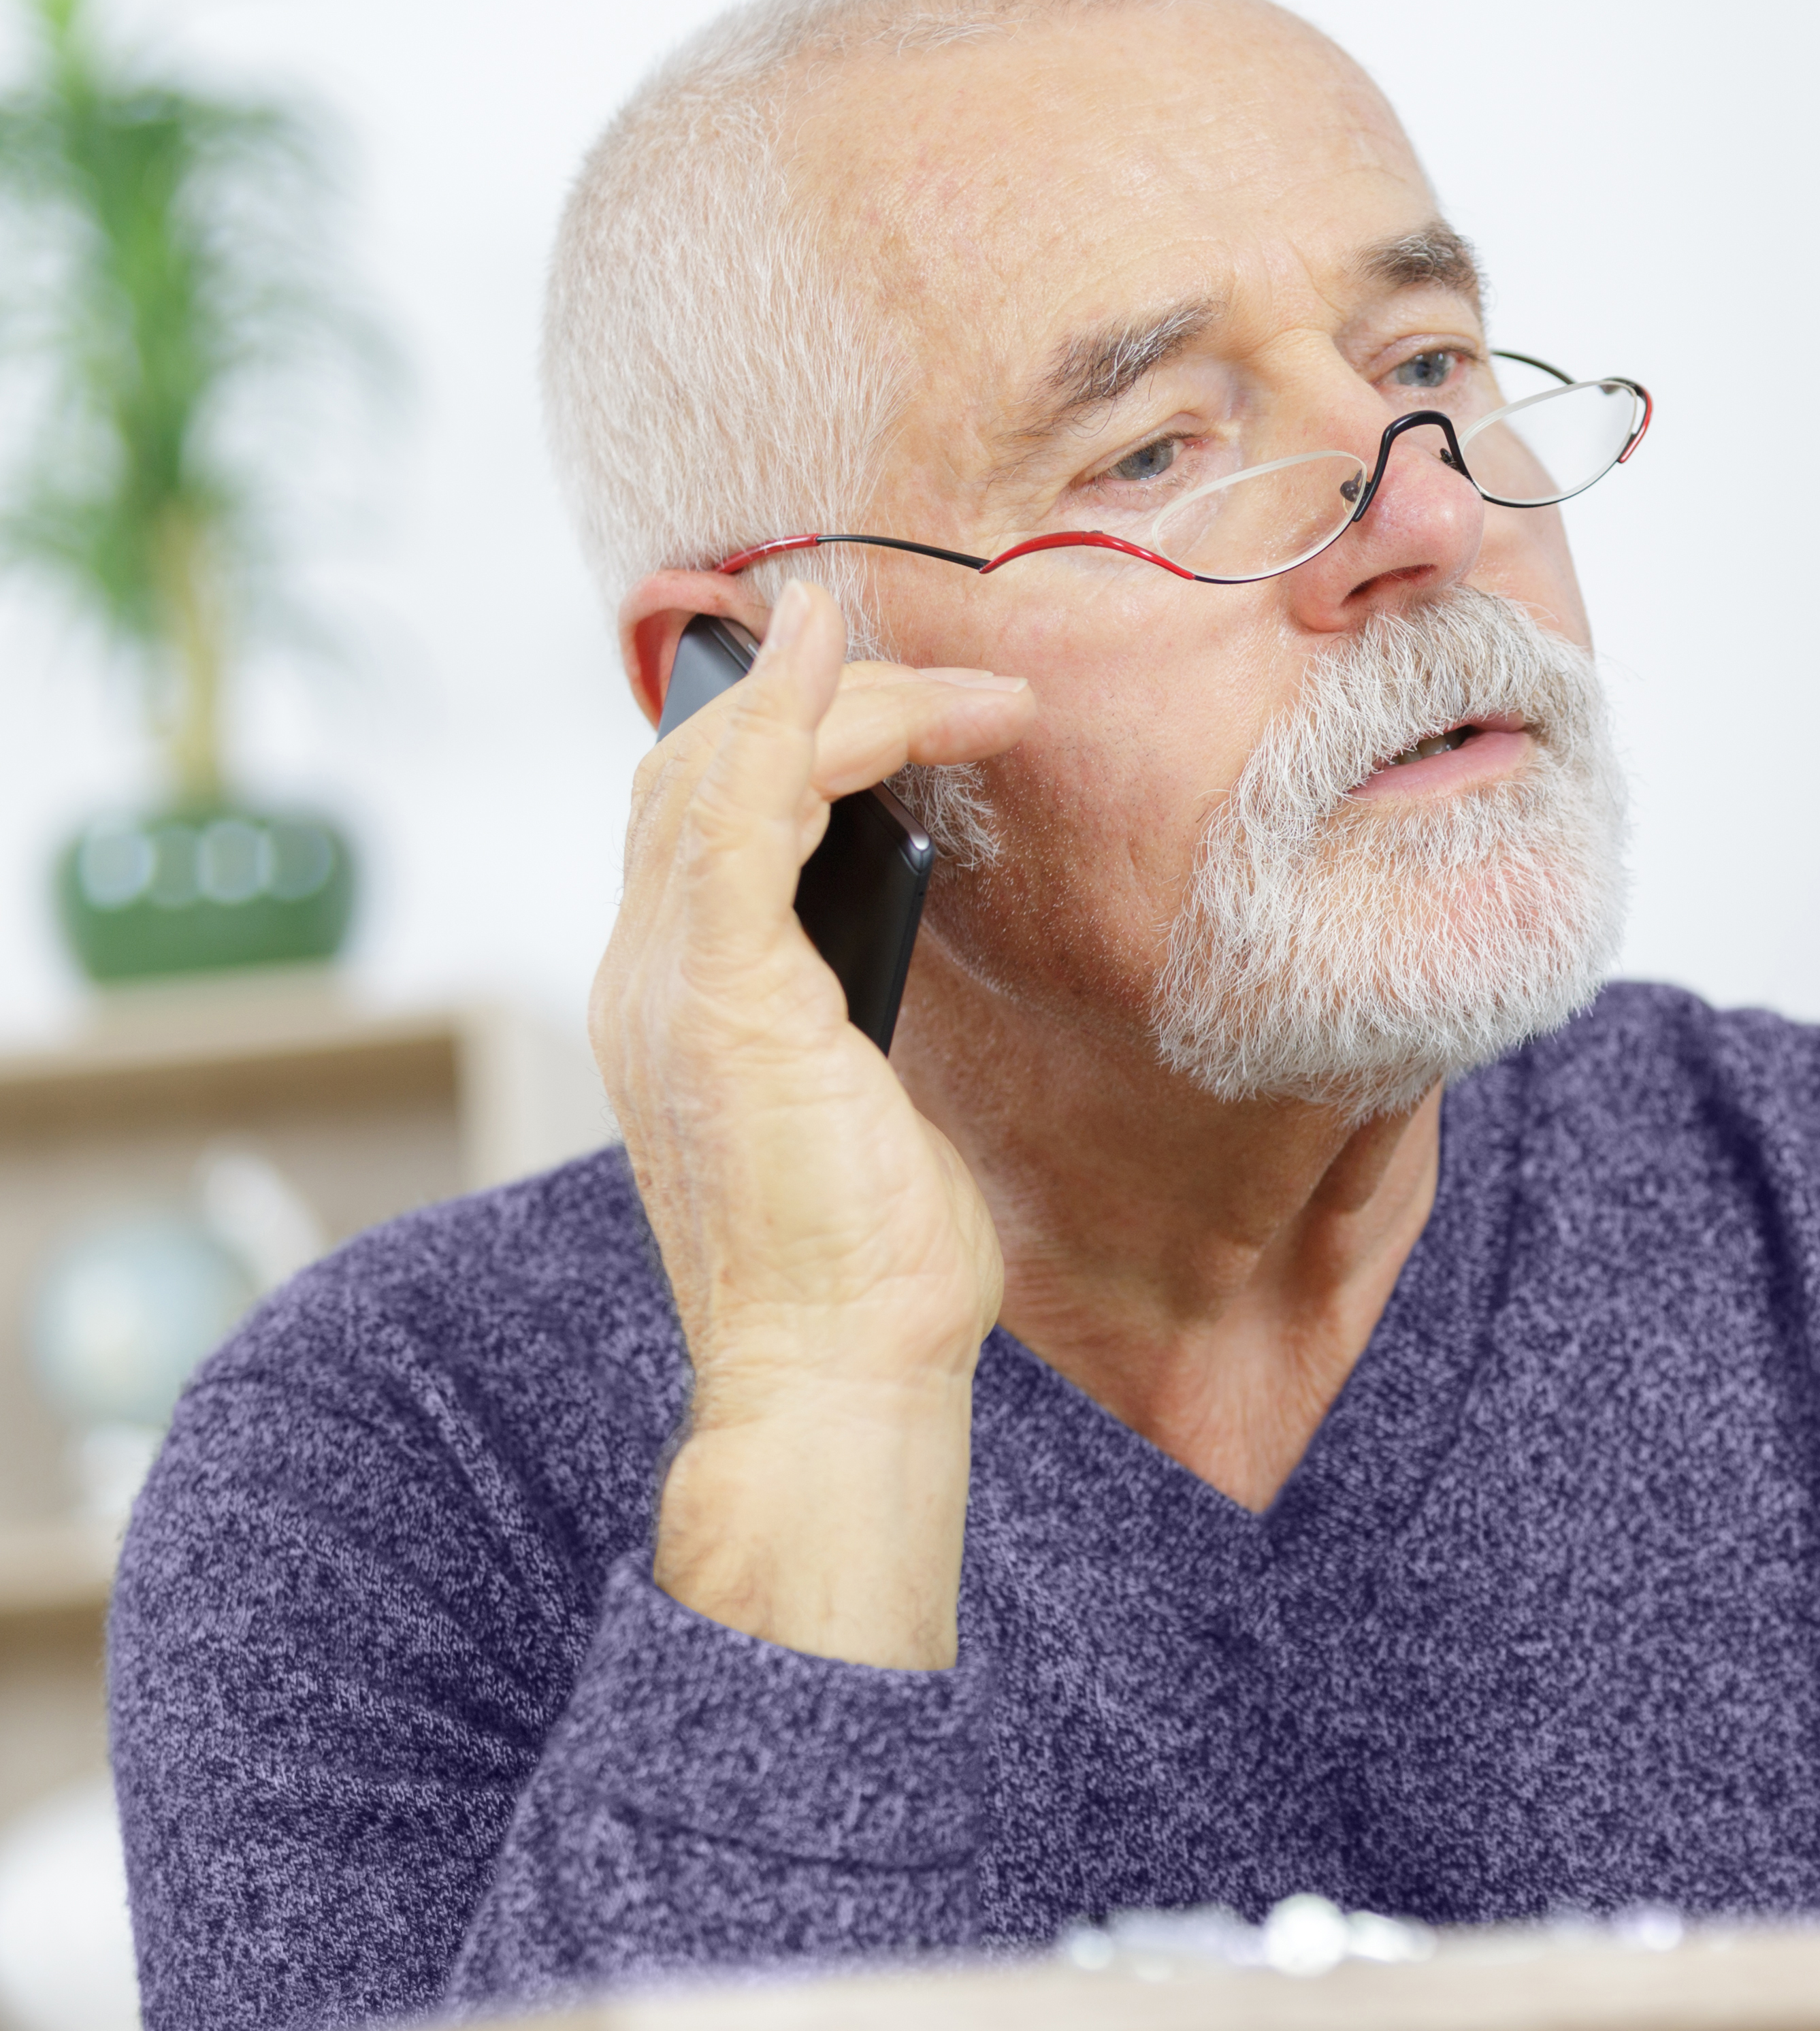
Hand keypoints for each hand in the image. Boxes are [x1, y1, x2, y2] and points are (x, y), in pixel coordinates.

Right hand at [591, 583, 1034, 1668]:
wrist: (837, 1377)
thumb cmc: (866, 1270)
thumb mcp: (861, 1109)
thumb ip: (852, 1016)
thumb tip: (888, 956)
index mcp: (673, 1009)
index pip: (697, 823)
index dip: (784, 738)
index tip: (900, 706)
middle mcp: (642, 981)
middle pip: (700, 773)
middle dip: (831, 704)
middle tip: (966, 694)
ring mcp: (668, 984)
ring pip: (719, 771)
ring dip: (844, 700)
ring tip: (959, 681)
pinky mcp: (724, 992)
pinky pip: (739, 811)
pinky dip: (788, 717)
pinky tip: (832, 653)